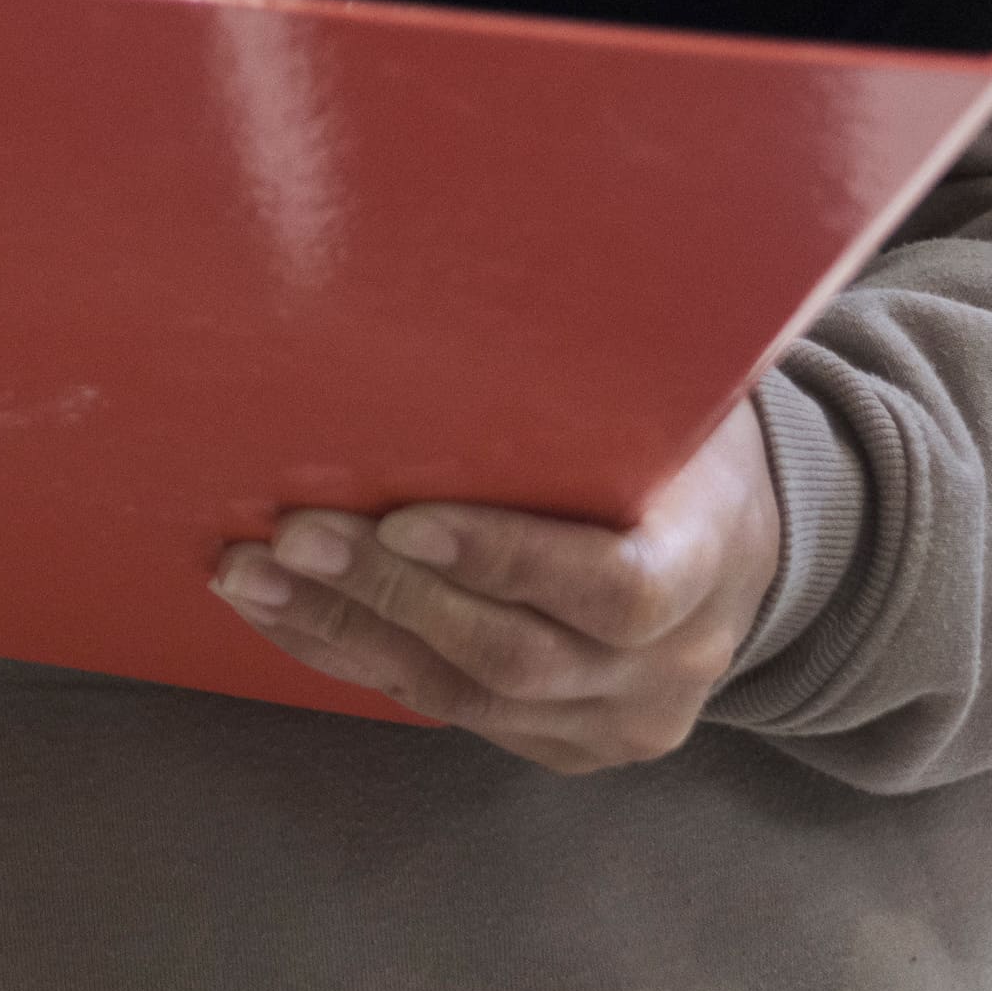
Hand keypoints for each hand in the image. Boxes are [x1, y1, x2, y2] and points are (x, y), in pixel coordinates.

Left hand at [212, 400, 780, 770]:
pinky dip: (354, 660)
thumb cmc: (684, 444)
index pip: (612, 589)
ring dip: (345, 632)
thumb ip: (611, 362)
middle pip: (514, 655)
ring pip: (462, 699)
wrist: (740, 551)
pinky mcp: (557, 746)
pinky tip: (284, 614)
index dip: (503, 560)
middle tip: (292, 535)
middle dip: (389, 594)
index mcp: (705, 568)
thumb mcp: (680, 397)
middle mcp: (666, 667)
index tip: (405, 517)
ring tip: (251, 576)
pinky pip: (441, 714)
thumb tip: (515, 244)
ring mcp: (610, 721)